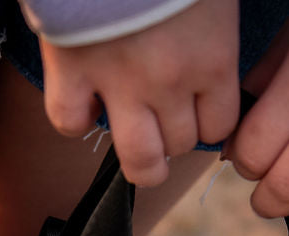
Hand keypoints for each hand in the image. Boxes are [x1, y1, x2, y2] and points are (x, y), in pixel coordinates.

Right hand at [33, 0, 241, 186]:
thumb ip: (216, 25)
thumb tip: (215, 42)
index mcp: (211, 58)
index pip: (218, 125)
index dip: (207, 120)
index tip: (198, 110)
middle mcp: (169, 83)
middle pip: (180, 145)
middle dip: (174, 136)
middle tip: (164, 118)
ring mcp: (118, 84)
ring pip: (137, 159)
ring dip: (139, 157)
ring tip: (136, 140)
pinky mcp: (71, 72)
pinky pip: (70, 122)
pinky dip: (75, 119)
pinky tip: (83, 101)